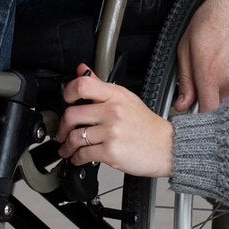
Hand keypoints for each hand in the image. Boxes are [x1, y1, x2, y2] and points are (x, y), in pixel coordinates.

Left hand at [58, 66, 174, 176]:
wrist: (166, 147)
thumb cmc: (147, 125)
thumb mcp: (126, 99)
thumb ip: (101, 85)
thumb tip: (82, 69)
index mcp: (115, 95)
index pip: (83, 85)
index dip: (68, 93)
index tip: (65, 101)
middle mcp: (112, 111)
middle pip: (72, 114)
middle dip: (62, 127)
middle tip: (62, 133)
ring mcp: (111, 132)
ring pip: (75, 137)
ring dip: (67, 146)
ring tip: (68, 149)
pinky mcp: (111, 151)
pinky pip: (84, 154)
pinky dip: (77, 158)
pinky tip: (79, 158)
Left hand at [173, 0, 228, 112]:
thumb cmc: (214, 16)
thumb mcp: (186, 46)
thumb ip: (185, 79)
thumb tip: (182, 103)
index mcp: (210, 74)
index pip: (207, 112)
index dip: (200, 114)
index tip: (195, 110)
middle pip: (219, 100)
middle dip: (211, 90)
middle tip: (208, 68)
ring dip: (226, 78)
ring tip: (224, 54)